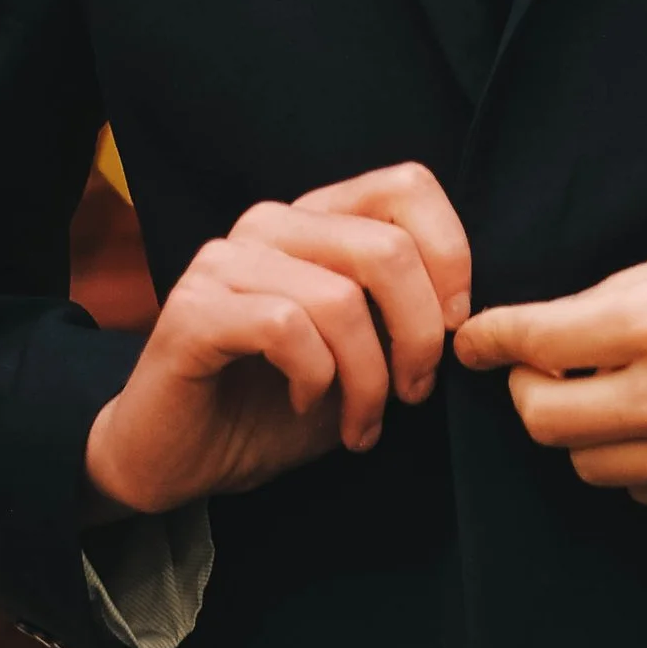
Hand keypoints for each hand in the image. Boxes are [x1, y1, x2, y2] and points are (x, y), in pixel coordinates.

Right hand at [85, 164, 470, 515]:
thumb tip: (468, 314)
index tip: (455, 330)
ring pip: (340, 298)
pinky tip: (307, 405)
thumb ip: (404, 318)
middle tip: (413, 394)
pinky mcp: (193, 309)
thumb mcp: (362, 358)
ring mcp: (226, 261)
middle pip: (385, 247)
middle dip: (419, 335)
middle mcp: (271, 224)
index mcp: (317, 220)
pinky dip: (316, 378)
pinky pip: (286, 328)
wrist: (179, 461)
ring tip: (363, 423)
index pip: (407, 186)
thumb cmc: (274, 407)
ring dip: (369, 379)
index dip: (451, 256)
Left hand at [452, 230, 646, 517]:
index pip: (539, 338)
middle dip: (529, 390)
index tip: (475, 339)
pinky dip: (643, 463)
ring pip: (590, 465)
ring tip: (612, 395)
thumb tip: (595, 310)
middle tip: (546, 367)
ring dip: (582, 431)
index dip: (493, 338)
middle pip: (544, 418)